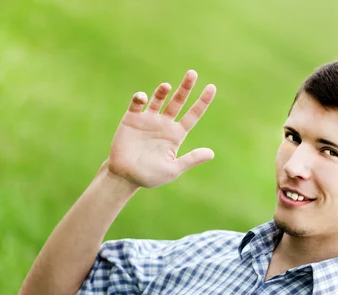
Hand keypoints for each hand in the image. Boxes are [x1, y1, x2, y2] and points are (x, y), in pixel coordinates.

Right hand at [106, 70, 215, 187]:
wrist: (125, 177)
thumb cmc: (150, 176)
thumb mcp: (173, 169)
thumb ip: (191, 159)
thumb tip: (211, 153)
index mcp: (176, 135)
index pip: (192, 115)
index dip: (202, 102)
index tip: (212, 87)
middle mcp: (164, 124)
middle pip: (178, 101)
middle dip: (185, 87)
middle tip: (192, 73)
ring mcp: (148, 120)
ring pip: (158, 99)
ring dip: (163, 90)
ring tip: (167, 86)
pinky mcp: (132, 119)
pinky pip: (137, 103)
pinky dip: (140, 97)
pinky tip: (143, 98)